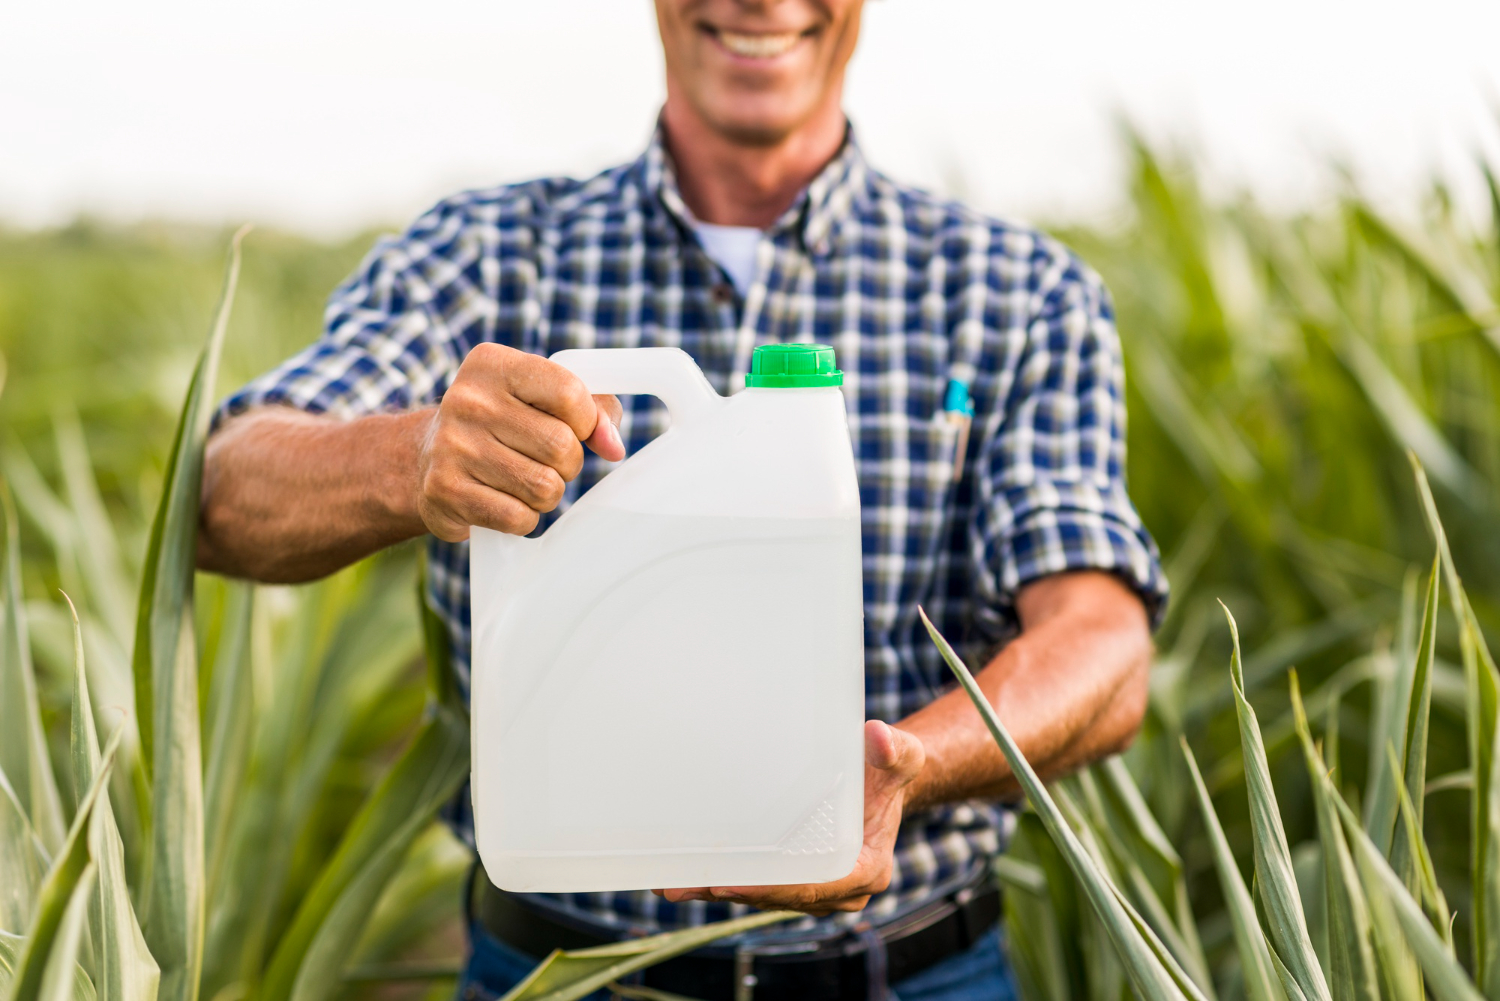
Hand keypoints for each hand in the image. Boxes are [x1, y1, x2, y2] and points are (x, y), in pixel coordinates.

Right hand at [416, 343, 624, 540]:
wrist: (423, 459)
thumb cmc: (502, 424)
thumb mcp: (541, 397)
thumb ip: (594, 409)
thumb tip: (613, 446)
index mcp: (492, 364)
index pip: (569, 392)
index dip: (585, 421)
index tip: (572, 428)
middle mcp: (467, 400)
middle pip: (561, 446)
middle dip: (566, 463)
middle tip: (543, 460)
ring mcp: (452, 446)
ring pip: (544, 487)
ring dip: (546, 494)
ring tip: (521, 480)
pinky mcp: (444, 491)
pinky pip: (518, 518)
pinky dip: (523, 518)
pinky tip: (503, 501)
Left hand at [655, 720, 925, 914]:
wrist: (879, 781)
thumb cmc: (886, 769)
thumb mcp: (900, 756)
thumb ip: (893, 750)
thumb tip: (877, 736)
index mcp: (867, 869)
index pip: (816, 885)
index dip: (775, 886)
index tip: (736, 883)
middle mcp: (841, 888)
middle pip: (785, 896)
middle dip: (740, 892)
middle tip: (695, 883)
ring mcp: (817, 889)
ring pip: (767, 896)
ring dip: (723, 891)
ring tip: (676, 885)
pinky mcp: (797, 880)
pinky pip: (760, 885)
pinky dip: (725, 882)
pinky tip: (685, 878)